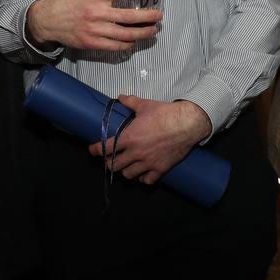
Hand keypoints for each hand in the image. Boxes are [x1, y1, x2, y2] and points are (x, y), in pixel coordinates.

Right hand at [26, 0, 162, 51]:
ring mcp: (95, 30)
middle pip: (130, 16)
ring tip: (153, 30)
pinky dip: (128, 44)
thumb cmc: (66, 0)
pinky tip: (135, 41)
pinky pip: (115, 46)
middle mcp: (97, 12)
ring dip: (143, 33)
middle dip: (149, 16)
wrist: (46, 20)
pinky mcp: (92, 43)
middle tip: (159, 15)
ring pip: (126, 34)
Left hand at [89, 96, 211, 184]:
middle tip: (110, 159)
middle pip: (114, 166)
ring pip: (128, 175)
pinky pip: (147, 181)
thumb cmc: (165, 113)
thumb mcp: (145, 105)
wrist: (187, 123)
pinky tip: (143, 174)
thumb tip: (120, 97)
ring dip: (125, 171)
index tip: (92, 151)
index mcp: (129, 137)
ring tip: (126, 166)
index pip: (105, 148)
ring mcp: (148, 162)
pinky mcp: (160, 168)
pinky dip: (143, 179)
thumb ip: (130, 102)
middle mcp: (136, 152)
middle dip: (109, 163)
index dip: (95, 150)